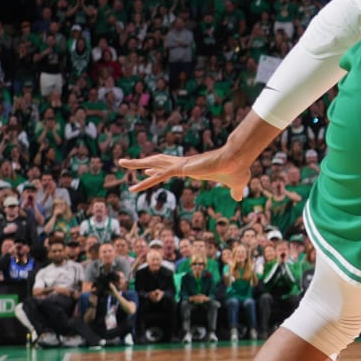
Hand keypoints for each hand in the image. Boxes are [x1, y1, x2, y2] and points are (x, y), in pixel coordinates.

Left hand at [120, 146, 251, 200]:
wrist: (238, 161)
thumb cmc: (237, 170)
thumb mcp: (236, 184)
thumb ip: (235, 191)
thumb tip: (239, 198)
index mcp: (194, 166)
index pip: (172, 166)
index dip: (160, 167)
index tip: (149, 169)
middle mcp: (184, 163)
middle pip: (158, 161)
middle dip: (143, 162)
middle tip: (128, 163)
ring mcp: (181, 165)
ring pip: (154, 164)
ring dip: (136, 164)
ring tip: (121, 163)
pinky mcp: (181, 169)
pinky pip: (159, 177)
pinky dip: (145, 182)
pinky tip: (133, 189)